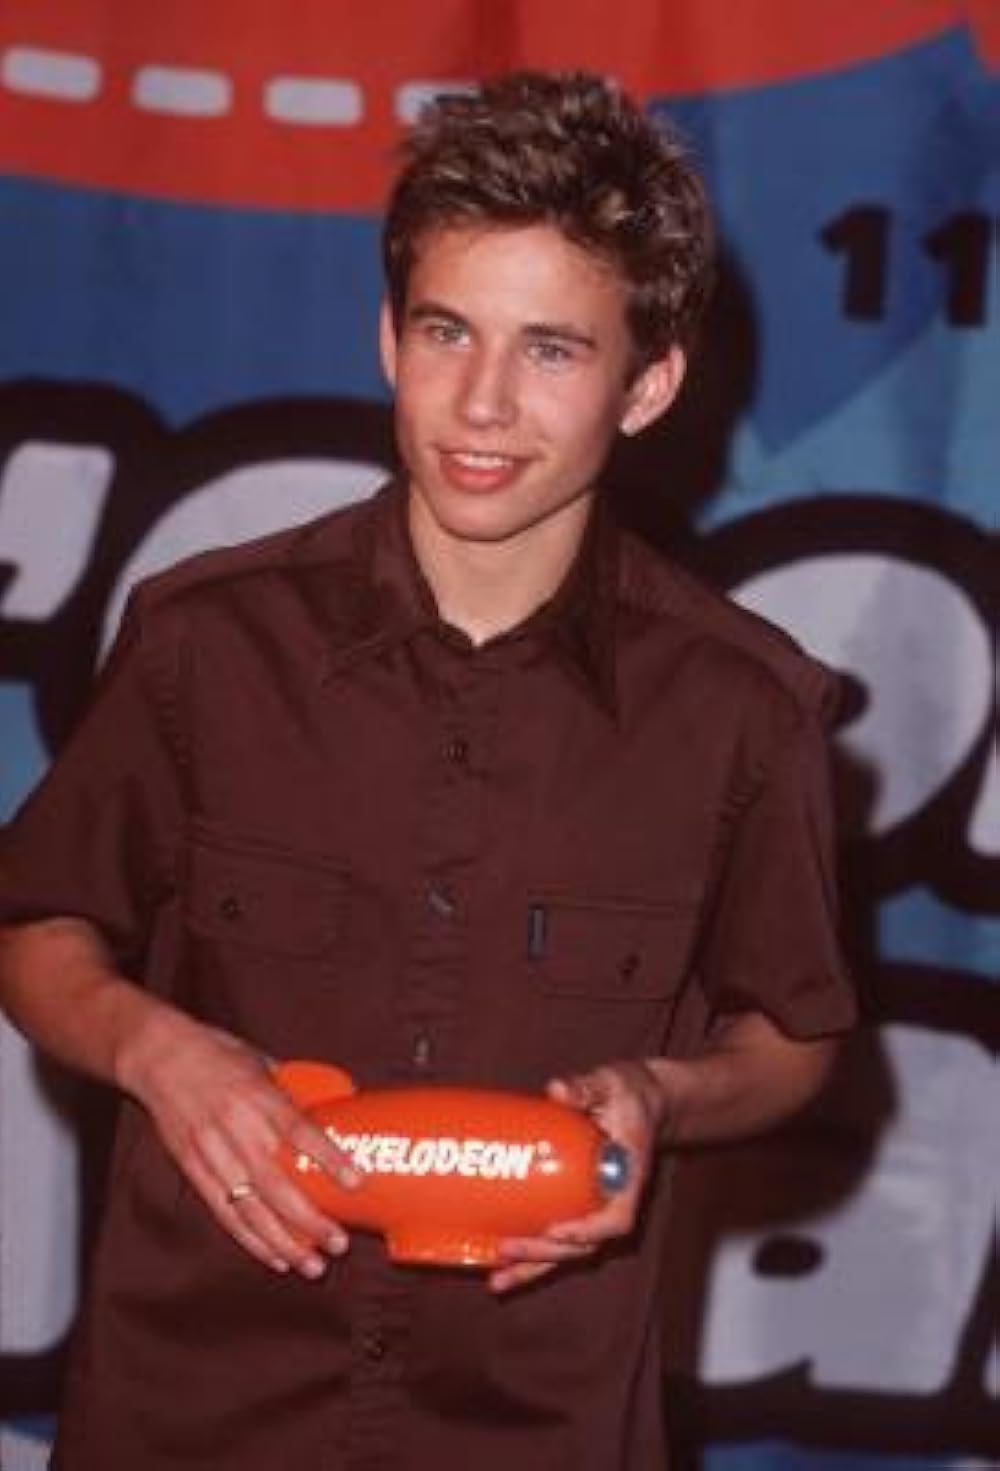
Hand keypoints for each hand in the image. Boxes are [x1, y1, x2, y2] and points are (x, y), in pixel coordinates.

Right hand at [117, 1005, 360, 1278]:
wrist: (157, 1055)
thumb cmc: (217, 1052)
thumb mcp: (262, 1062)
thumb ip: (291, 1093)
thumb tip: (330, 1114)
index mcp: (258, 1096)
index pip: (299, 1132)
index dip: (328, 1159)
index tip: (356, 1183)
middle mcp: (235, 1128)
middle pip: (277, 1184)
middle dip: (310, 1220)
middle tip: (340, 1243)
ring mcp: (211, 1153)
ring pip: (250, 1209)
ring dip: (284, 1242)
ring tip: (313, 1265)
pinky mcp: (193, 1168)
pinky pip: (224, 1211)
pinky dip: (250, 1239)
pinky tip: (275, 1257)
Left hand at [488, 1060, 666, 1293]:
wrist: (641, 1100)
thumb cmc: (627, 1093)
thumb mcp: (611, 1083)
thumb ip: (586, 1086)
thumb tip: (558, 1090)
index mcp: (628, 1177)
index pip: (617, 1218)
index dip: (588, 1231)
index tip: (557, 1229)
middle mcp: (613, 1202)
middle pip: (584, 1245)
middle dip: (545, 1252)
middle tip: (506, 1249)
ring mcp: (596, 1210)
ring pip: (568, 1252)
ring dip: (534, 1268)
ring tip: (497, 1281)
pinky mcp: (577, 1208)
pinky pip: (557, 1239)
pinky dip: (532, 1256)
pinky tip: (500, 1263)